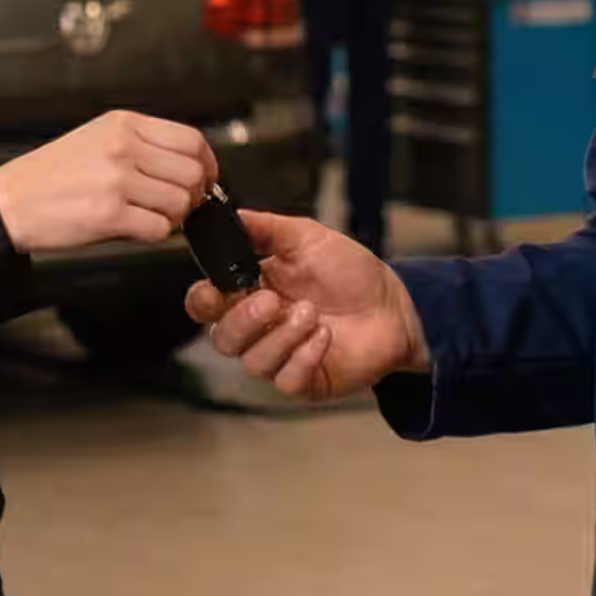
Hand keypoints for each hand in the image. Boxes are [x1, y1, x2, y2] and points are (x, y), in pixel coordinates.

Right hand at [0, 112, 213, 254]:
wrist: (9, 202)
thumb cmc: (49, 175)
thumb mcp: (97, 138)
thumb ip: (140, 145)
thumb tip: (185, 164)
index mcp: (123, 124)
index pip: (190, 139)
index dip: (207, 163)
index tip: (206, 178)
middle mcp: (123, 147)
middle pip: (193, 171)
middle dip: (194, 194)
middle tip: (180, 204)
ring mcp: (117, 180)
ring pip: (181, 202)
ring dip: (174, 217)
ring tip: (151, 216)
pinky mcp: (109, 214)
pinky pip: (159, 229)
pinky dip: (155, 235)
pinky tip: (135, 228)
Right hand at [185, 211, 430, 400]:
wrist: (393, 304)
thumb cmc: (349, 271)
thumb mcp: (307, 238)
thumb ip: (266, 228)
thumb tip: (233, 215)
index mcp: (250, 291)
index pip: (205, 304)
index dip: (202, 301)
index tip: (219, 289)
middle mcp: (259, 328)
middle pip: (222, 339)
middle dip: (243, 321)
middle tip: (273, 301)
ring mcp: (281, 357)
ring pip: (253, 362)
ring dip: (282, 336)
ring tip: (313, 313)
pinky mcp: (305, 381)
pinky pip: (286, 380)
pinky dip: (304, 356)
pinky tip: (325, 337)